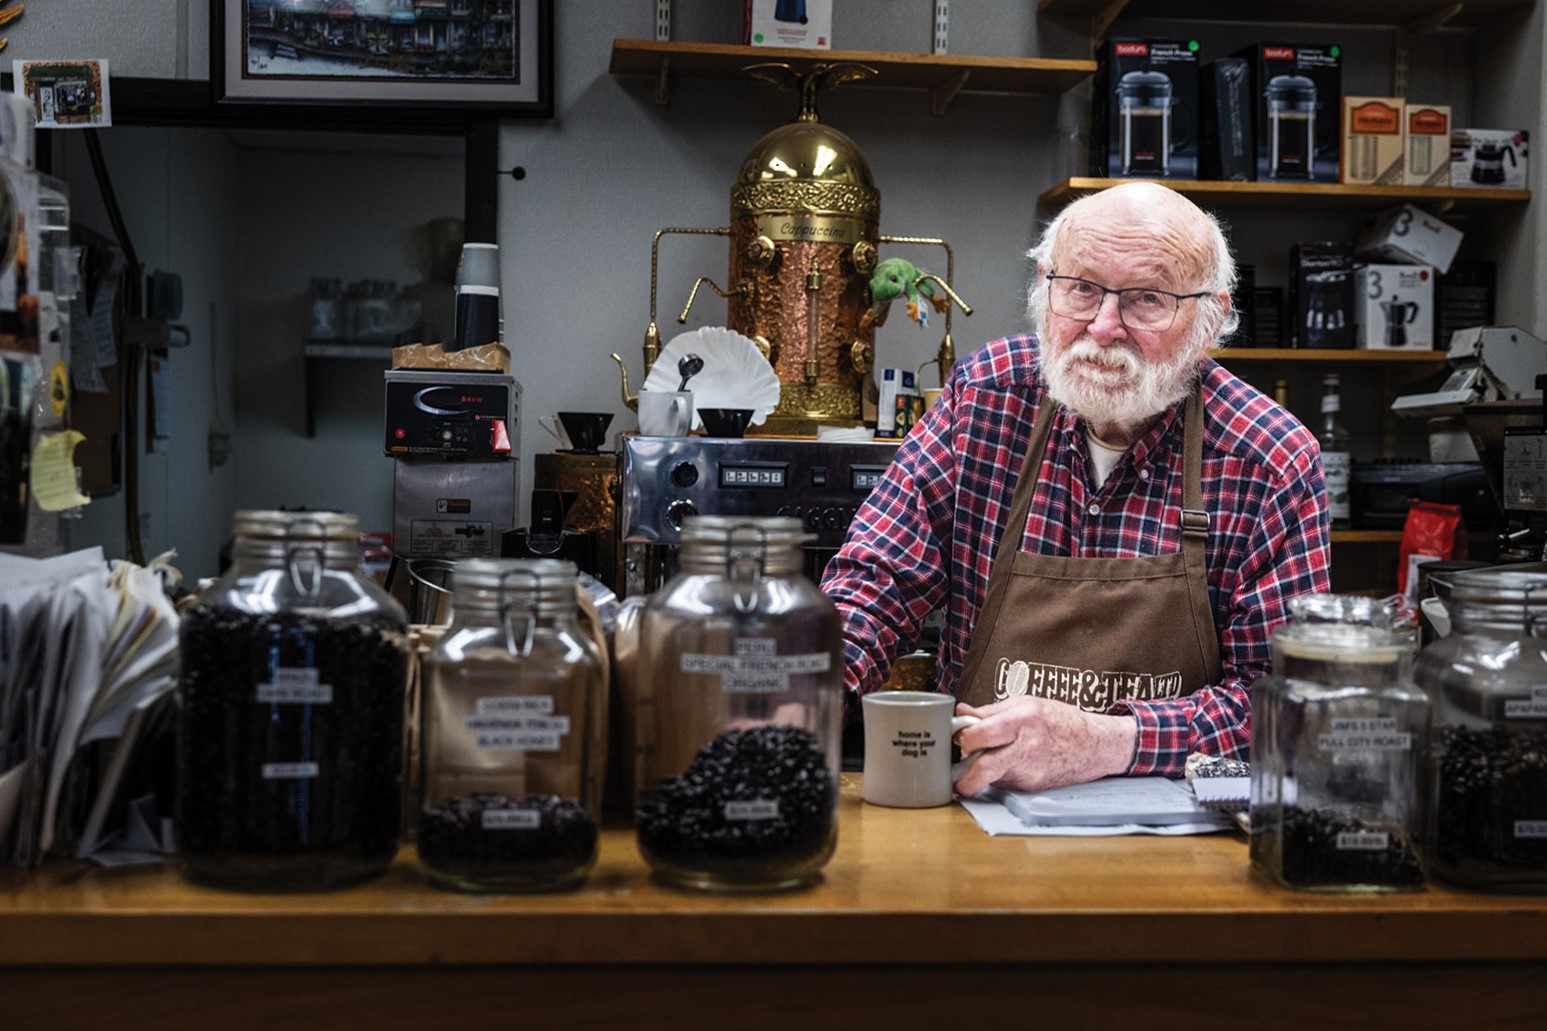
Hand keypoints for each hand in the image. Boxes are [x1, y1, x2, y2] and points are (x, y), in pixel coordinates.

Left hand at [951, 697, 1137, 797]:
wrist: (1095, 746)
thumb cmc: (1060, 721)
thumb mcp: (1026, 704)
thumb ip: (990, 711)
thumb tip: (962, 713)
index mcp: (1022, 721)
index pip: (981, 734)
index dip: (962, 737)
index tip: (956, 737)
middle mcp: (1026, 749)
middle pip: (983, 769)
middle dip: (962, 777)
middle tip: (954, 773)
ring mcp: (1030, 772)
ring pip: (990, 777)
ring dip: (979, 771)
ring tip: (986, 757)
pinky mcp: (1031, 788)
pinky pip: (1003, 782)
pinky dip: (997, 775)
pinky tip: (1008, 764)